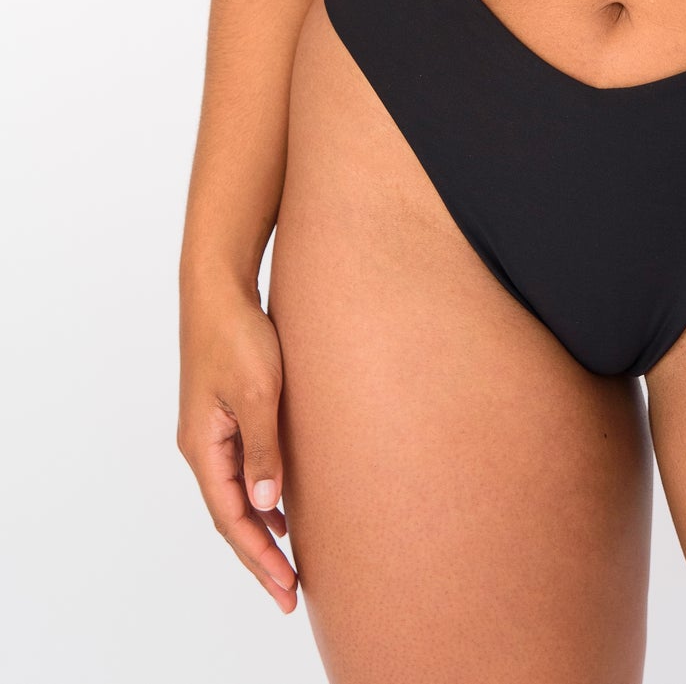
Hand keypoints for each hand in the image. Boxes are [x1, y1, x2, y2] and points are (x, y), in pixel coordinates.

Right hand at [177, 277, 297, 612]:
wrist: (218, 287)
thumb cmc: (238, 334)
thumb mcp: (259, 392)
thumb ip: (263, 448)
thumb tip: (267, 504)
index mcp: (203, 447)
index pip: (230, 519)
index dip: (259, 556)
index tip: (285, 587)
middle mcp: (201, 446)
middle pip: (229, 516)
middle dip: (259, 556)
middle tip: (290, 592)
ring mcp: (211, 431)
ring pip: (235, 494)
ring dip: (260, 528)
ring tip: (289, 561)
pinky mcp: (224, 414)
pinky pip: (240, 469)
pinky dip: (259, 495)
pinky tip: (281, 506)